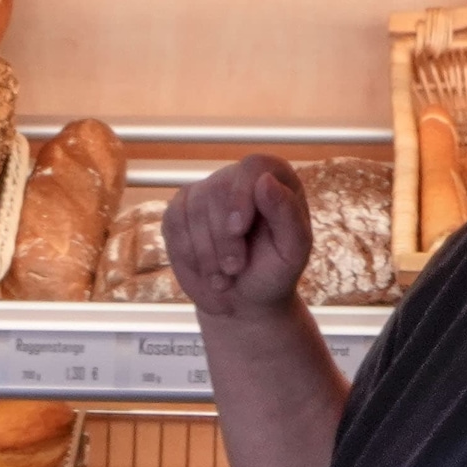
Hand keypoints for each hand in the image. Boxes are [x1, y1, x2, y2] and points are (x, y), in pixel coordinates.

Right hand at [164, 155, 312, 315]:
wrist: (246, 299)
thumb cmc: (274, 272)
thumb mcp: (293, 251)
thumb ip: (287, 215)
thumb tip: (265, 179)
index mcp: (274, 178)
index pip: (252, 167)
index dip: (241, 195)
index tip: (238, 229)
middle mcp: (238, 179)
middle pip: (218, 191)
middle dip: (223, 239)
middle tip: (235, 269)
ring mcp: (207, 192)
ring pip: (193, 210)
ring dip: (206, 253)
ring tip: (223, 280)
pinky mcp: (181, 210)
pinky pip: (173, 223)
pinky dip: (187, 255)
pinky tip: (205, 273)